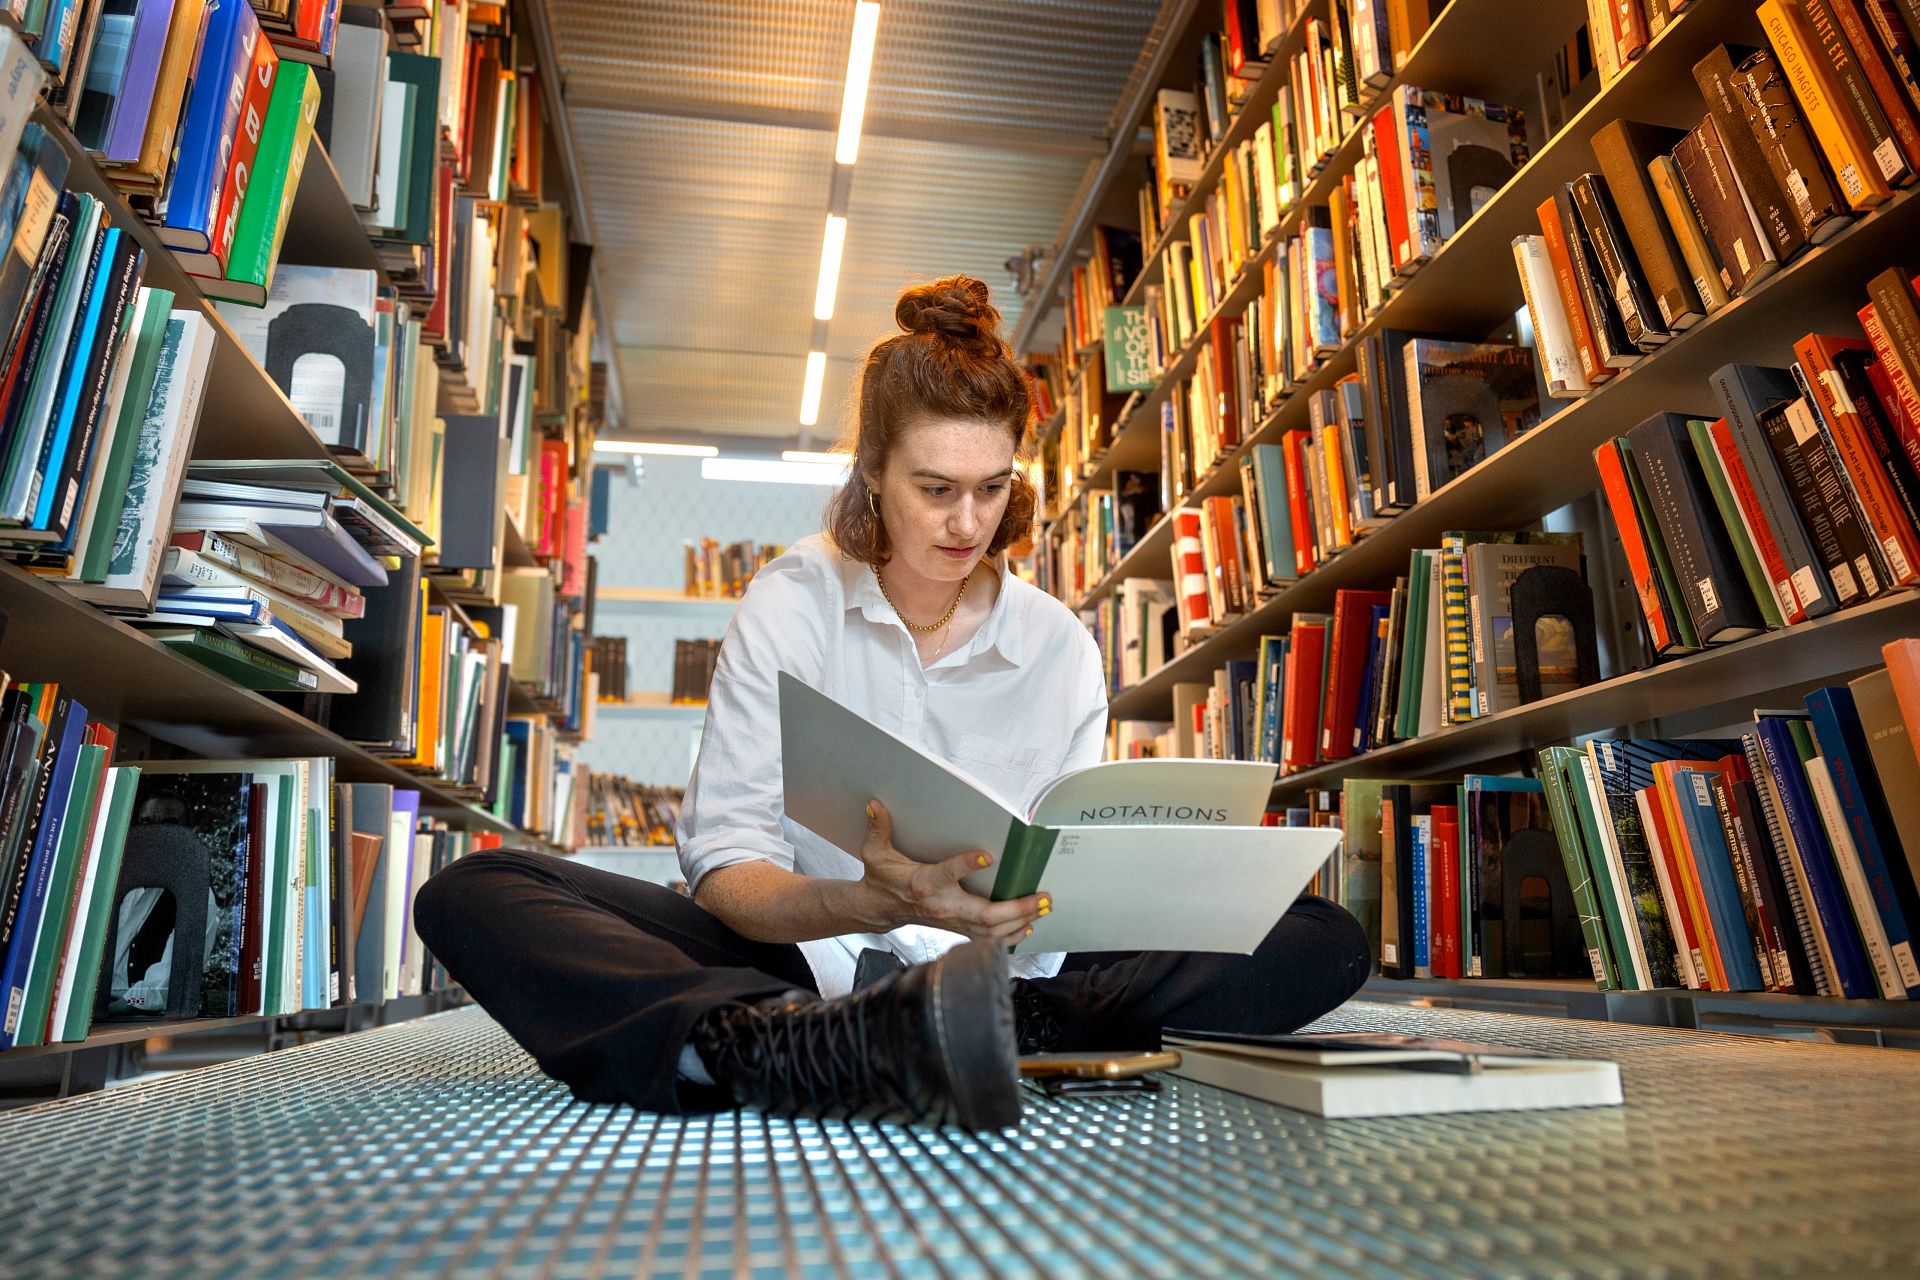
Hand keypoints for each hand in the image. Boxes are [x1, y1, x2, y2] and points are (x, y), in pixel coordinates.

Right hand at [854, 798, 1049, 943]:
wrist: (879, 910)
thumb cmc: (882, 879)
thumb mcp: (874, 853)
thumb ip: (878, 829)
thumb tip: (875, 804)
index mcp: (923, 884)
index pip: (947, 874)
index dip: (966, 864)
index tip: (987, 855)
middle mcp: (942, 905)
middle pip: (984, 915)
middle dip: (1016, 908)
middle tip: (1041, 897)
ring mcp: (952, 921)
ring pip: (992, 931)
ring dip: (1021, 921)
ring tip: (1043, 908)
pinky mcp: (958, 929)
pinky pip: (989, 939)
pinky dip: (1012, 935)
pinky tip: (1028, 925)